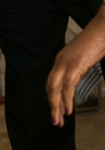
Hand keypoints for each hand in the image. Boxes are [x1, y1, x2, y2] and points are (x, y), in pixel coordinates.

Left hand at [47, 8, 104, 126]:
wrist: (104, 28)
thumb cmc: (98, 42)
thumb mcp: (84, 59)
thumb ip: (78, 70)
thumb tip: (76, 82)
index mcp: (61, 60)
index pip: (52, 82)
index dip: (53, 98)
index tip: (56, 111)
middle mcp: (60, 61)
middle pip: (50, 87)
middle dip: (52, 105)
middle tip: (55, 121)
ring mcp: (66, 62)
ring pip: (55, 88)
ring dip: (57, 106)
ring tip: (59, 120)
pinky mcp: (75, 64)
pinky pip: (67, 85)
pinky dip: (66, 99)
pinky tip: (68, 109)